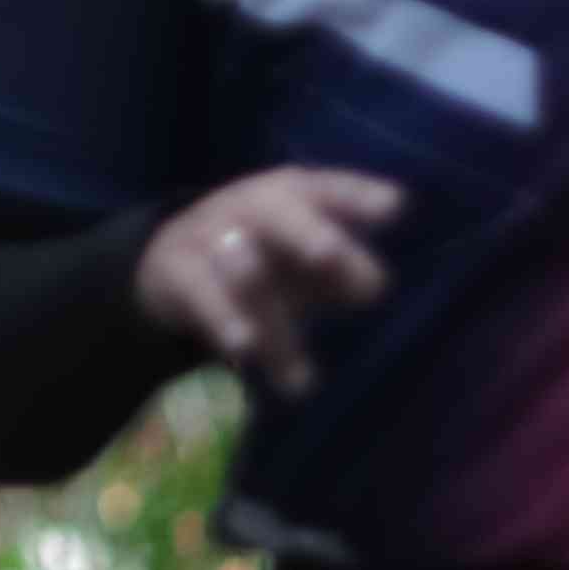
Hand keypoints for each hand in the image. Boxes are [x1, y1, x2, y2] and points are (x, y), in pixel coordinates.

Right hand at [134, 166, 405, 389]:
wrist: (171, 259)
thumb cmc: (265, 255)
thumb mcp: (306, 261)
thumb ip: (343, 274)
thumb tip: (374, 287)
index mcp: (294, 194)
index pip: (331, 191)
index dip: (361, 197)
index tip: (397, 207)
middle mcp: (253, 205)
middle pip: (282, 215)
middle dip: (307, 234)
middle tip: (330, 255)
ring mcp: (213, 233)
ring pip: (249, 276)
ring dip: (276, 326)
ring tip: (301, 378)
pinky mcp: (179, 268)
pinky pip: (203, 295)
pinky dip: (223, 321)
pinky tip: (244, 351)